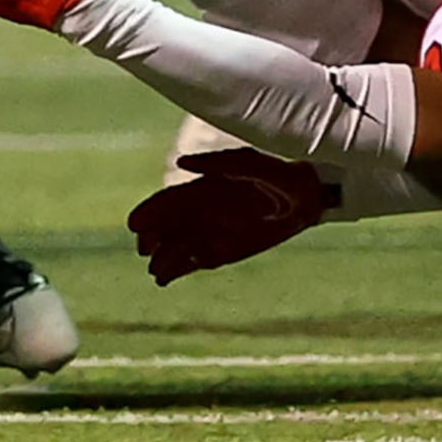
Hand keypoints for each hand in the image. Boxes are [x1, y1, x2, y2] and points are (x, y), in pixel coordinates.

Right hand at [126, 149, 337, 285]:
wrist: (307, 199)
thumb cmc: (279, 175)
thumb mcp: (249, 163)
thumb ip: (217, 164)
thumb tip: (181, 163)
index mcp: (202, 188)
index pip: (167, 201)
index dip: (149, 212)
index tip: (134, 224)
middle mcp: (201, 212)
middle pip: (165, 227)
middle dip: (150, 238)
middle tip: (145, 249)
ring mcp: (210, 233)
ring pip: (176, 248)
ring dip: (161, 259)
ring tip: (156, 270)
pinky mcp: (222, 252)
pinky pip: (194, 262)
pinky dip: (179, 270)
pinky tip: (166, 278)